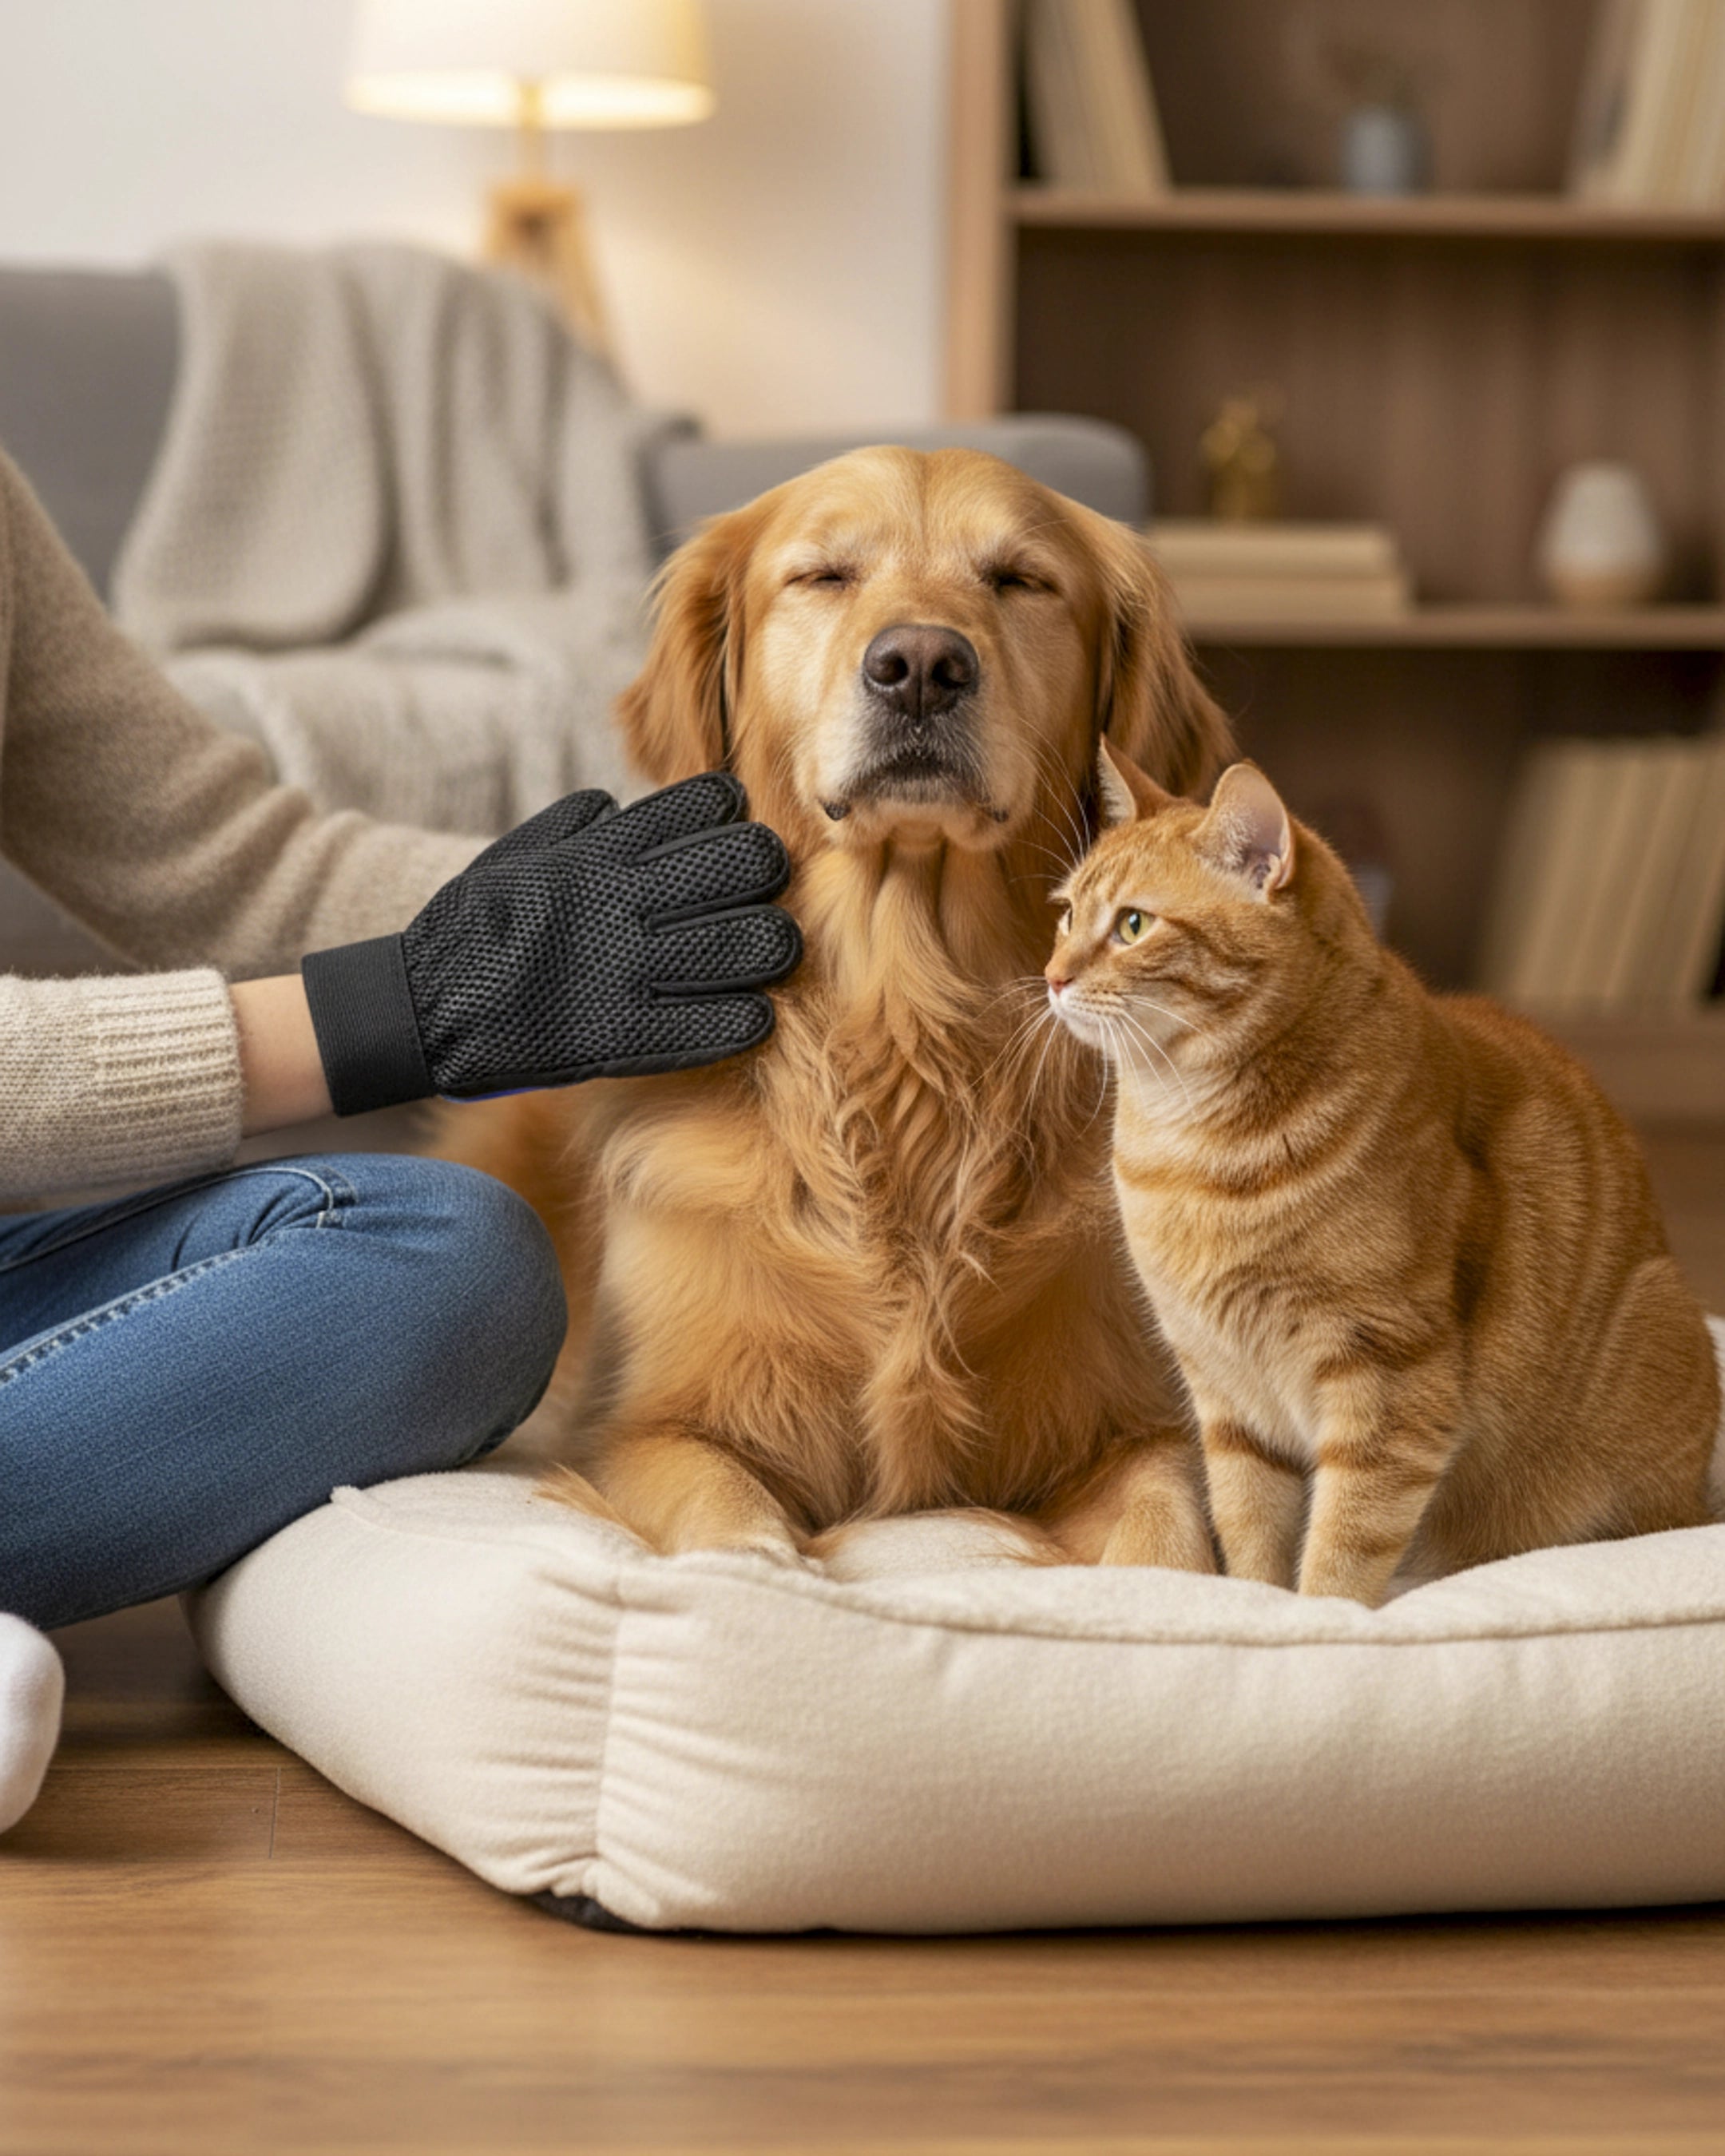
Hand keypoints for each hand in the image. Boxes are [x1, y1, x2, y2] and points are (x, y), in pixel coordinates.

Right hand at [301, 775, 801, 1114]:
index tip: (732, 834)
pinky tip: (753, 1016)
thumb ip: (580, 822)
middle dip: (771, 875)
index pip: (710, 802)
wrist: (423, 1010)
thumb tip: (624, 800)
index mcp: (599, 850)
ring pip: (749, 944)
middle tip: (765, 893)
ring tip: (768, 956)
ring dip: (774, 947)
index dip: (735, 815)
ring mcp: (625, 971)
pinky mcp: (623, 1038)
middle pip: (747, 866)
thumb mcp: (521, 852)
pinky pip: (718, 1025)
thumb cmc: (478, 925)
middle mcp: (620, 901)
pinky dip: (748, 1019)